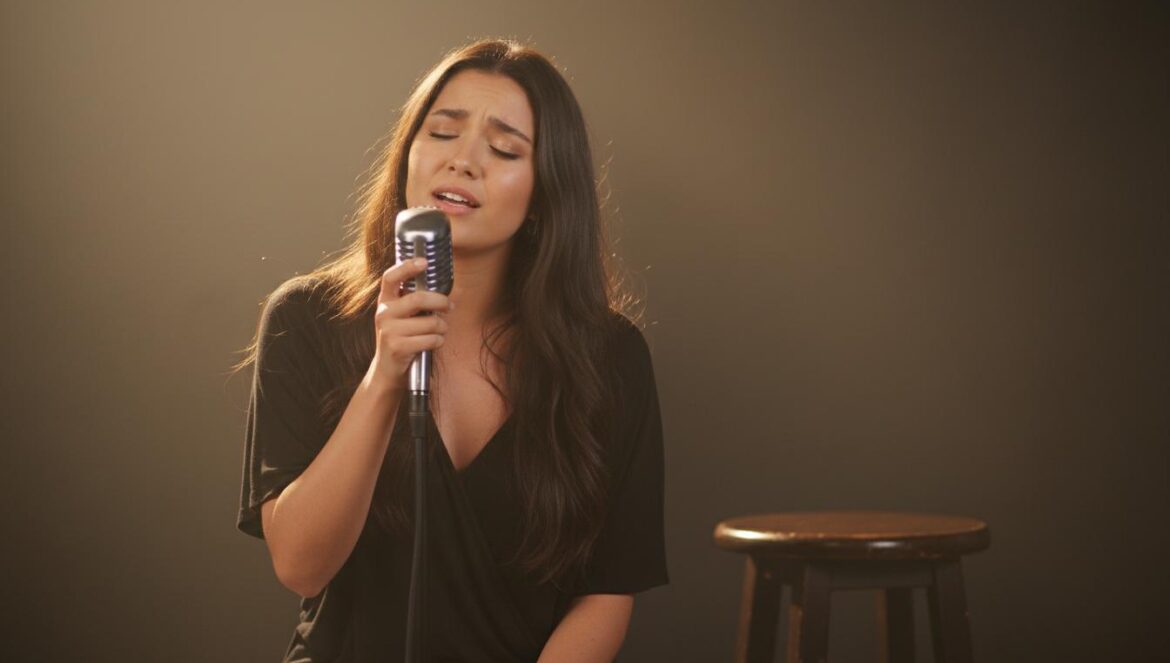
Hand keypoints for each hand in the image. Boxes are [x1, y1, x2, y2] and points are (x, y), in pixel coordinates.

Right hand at [367, 258, 451, 391]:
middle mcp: (383, 313)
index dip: (407, 267)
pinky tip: (434, 343)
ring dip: (442, 327)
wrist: (387, 370)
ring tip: (439, 331)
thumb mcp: (402, 317)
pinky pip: (430, 339)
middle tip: (449, 306)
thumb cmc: (401, 338)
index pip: (390, 277)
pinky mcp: (397, 347)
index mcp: (385, 301)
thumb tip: (445, 294)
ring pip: (429, 322)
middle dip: (440, 301)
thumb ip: (415, 303)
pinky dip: (438, 341)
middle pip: (418, 299)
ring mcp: (388, 331)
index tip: (424, 261)